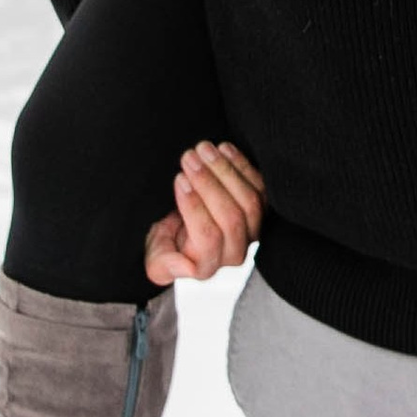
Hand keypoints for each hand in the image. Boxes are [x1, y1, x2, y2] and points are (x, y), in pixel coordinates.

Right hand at [144, 138, 266, 285]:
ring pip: (249, 200)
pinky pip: (260, 187)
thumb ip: (163, 265)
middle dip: (209, 182)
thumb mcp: (155, 256)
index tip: (178, 179)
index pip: (208, 236)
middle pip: (231, 216)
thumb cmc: (166, 243)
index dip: (194, 206)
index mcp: (207, 265)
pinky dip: (242, 165)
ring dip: (225, 170)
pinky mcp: (261, 211)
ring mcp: (251, 231)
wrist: (183, 231)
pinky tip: (223, 148)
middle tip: (189, 157)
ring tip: (204, 148)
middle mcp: (234, 252)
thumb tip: (187, 267)